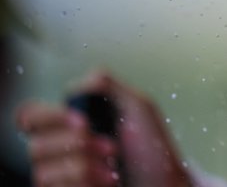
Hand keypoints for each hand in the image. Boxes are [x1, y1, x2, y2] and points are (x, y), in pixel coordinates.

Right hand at [17, 70, 192, 186]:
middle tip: (111, 148)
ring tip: (112, 171)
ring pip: (44, 172)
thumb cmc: (152, 150)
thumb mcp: (138, 106)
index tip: (83, 122)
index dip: (48, 117)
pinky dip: (84, 184)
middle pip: (36, 146)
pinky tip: (106, 182)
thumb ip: (106, 85)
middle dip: (79, 146)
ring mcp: (58, 176)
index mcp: (70, 123)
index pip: (30, 116)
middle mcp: (58, 150)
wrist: (163, 183)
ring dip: (86, 169)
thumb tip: (79, 81)